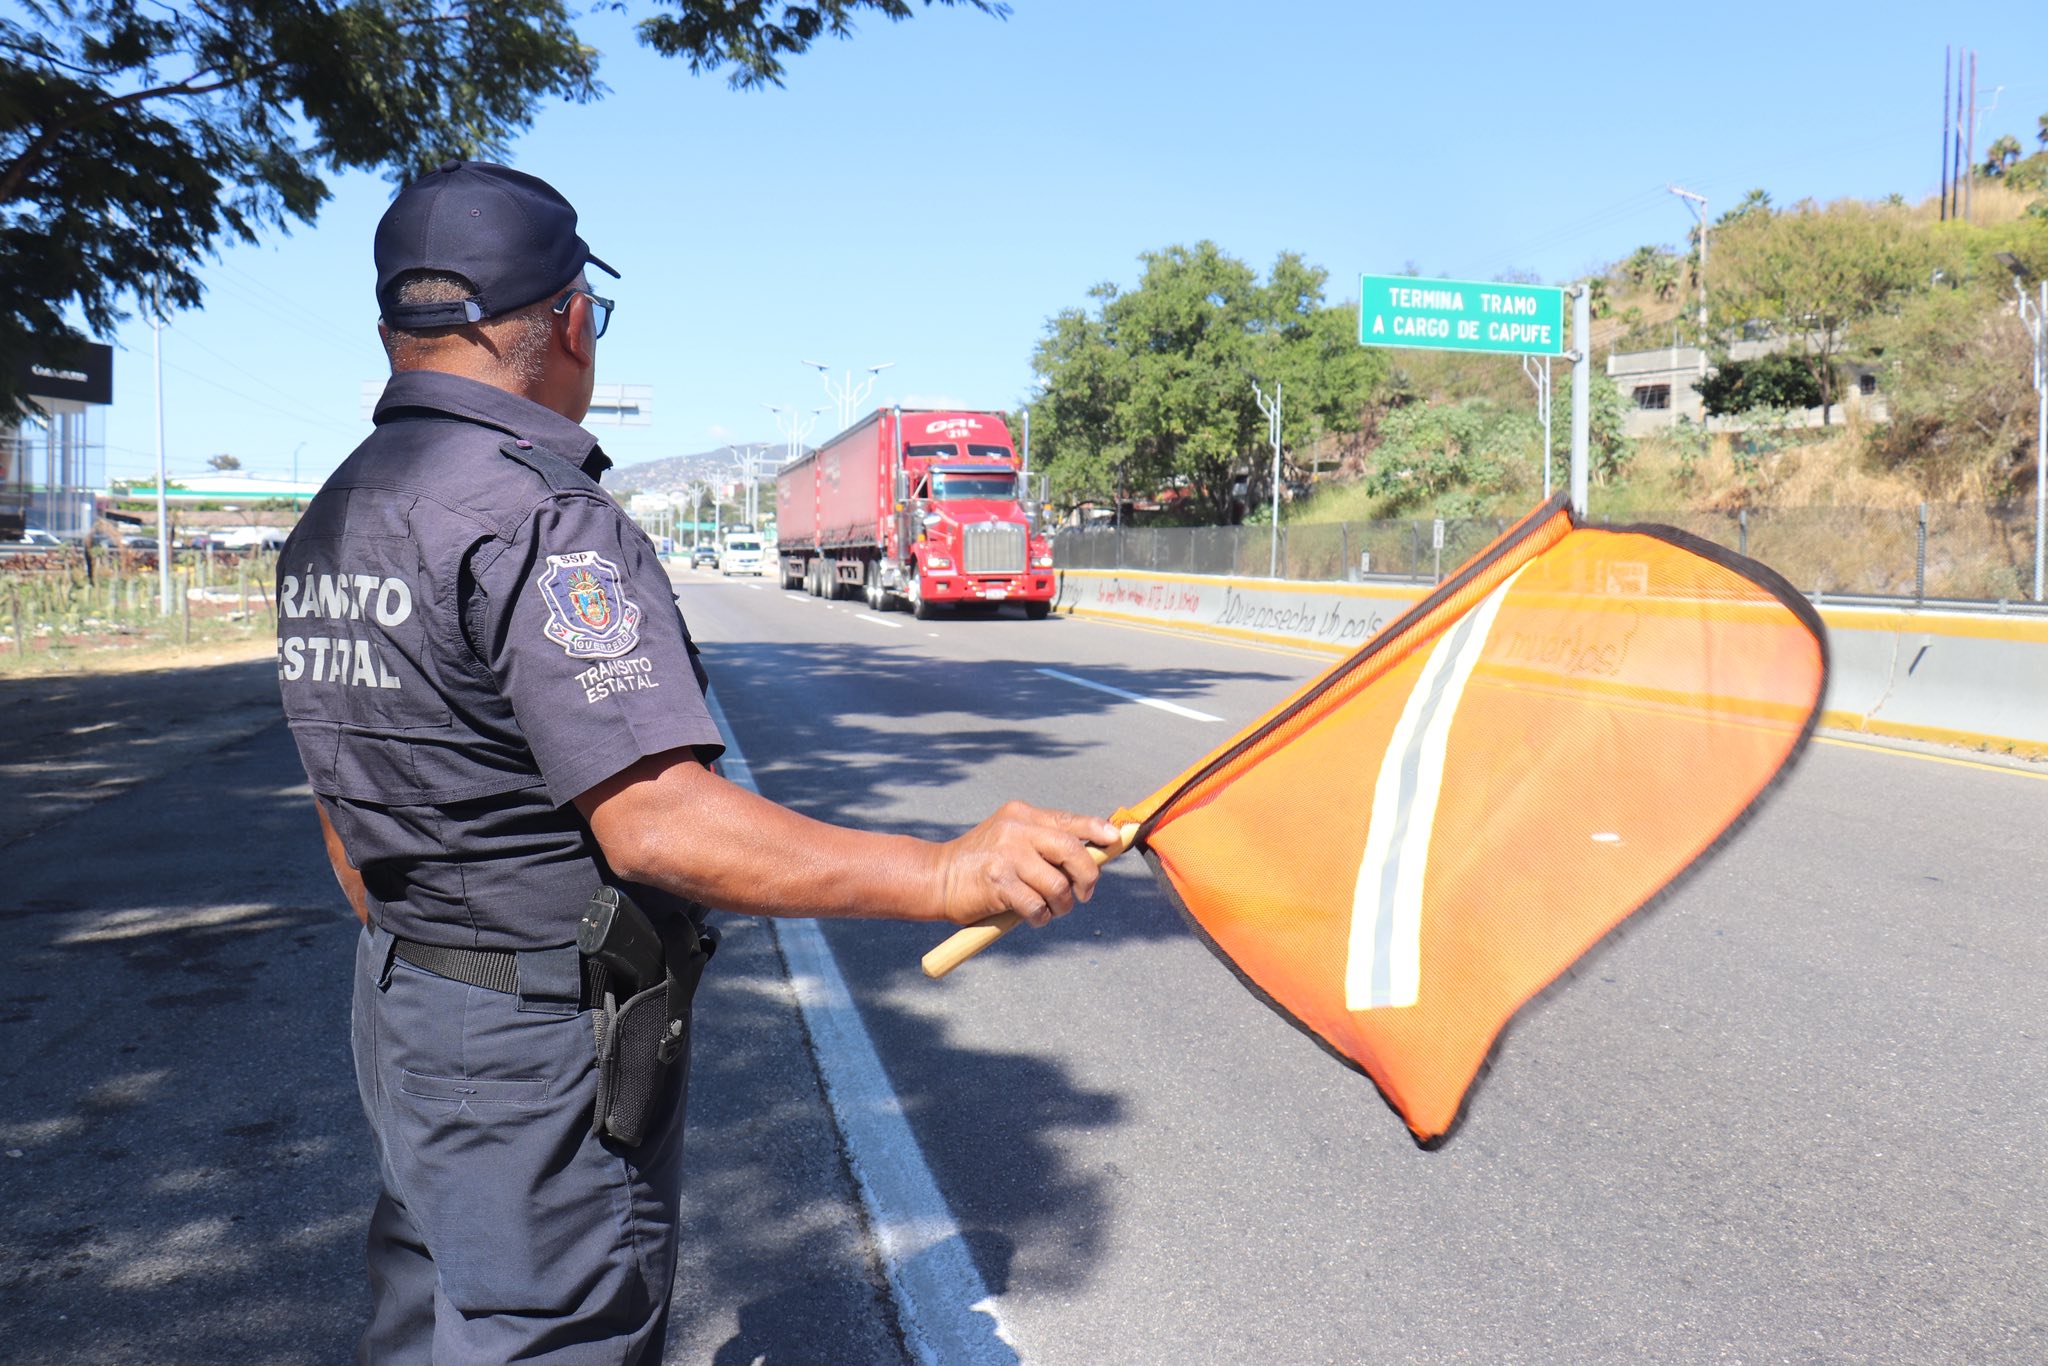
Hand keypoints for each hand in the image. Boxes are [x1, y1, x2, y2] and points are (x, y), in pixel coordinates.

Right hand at [935, 802, 1123, 927]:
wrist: (936, 877)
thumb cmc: (980, 864)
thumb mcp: (1010, 840)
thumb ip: (1043, 842)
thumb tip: (1093, 856)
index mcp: (1021, 814)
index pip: (1069, 820)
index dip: (1097, 830)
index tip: (1116, 839)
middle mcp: (1016, 829)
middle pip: (1072, 850)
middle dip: (1087, 876)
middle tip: (1084, 894)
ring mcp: (1007, 854)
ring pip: (1058, 884)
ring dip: (1062, 904)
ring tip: (1051, 910)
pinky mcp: (998, 882)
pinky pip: (1037, 905)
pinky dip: (1040, 917)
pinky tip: (1032, 917)